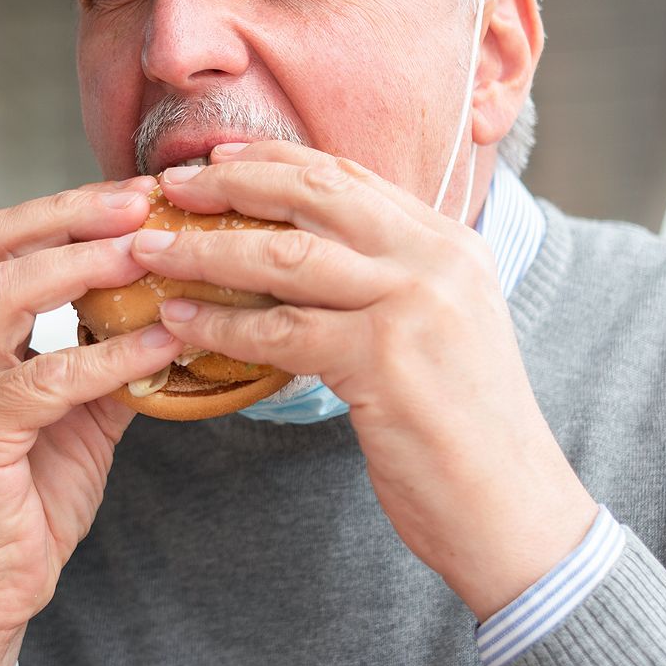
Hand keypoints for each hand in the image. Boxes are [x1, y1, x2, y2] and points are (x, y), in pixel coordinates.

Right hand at [0, 175, 185, 665]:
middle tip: (140, 200)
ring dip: (80, 264)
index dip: (66, 208)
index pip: (1, 240)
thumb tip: (174, 314)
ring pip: (2, 293)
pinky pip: (48, 379)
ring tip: (146, 251)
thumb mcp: (77, 416)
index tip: (136, 193)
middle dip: (68, 212)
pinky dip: (111, 356)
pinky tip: (162, 343)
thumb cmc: (24, 501)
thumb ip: (108, 360)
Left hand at [134, 142, 596, 620]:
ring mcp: (413, 303)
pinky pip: (280, 330)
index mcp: (451, 242)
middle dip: (232, 183)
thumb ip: (387, 280)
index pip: (350, 176)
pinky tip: (179, 322)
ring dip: (206, 251)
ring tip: (150, 249)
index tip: (216, 155)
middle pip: (314, 194)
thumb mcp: (441, 327)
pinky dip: (220, 325)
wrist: (515, 510)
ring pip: (286, 255)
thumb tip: (305, 252)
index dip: (274, 159)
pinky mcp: (384, 359)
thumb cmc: (465, 428)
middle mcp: (437, 258)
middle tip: (171, 186)